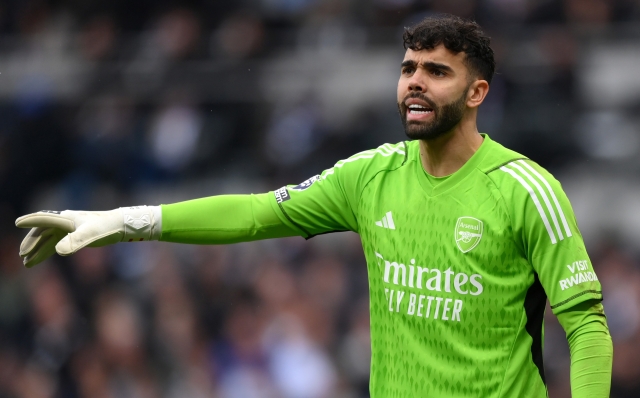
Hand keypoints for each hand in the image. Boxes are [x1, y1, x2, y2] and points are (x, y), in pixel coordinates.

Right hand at [15, 207, 160, 267]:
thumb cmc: (106, 228)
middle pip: (43, 231)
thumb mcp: (90, 235)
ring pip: (49, 239)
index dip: (30, 221)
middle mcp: (66, 221)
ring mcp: (70, 228)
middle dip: (32, 243)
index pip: (44, 220)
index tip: (17, 222)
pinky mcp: (76, 234)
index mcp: (66, 219)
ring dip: (39, 250)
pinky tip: (43, 258)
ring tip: (28, 264)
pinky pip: (58, 242)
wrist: (121, 225)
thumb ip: (74, 242)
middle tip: (23, 256)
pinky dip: (49, 250)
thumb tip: (58, 251)